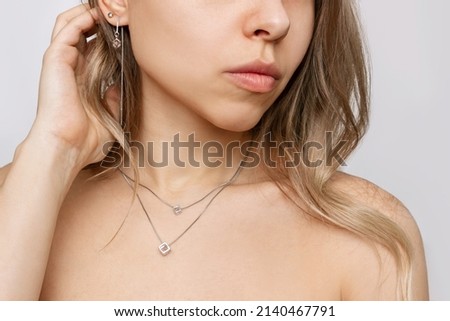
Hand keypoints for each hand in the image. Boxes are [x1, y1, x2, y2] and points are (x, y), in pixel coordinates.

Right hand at [31, 4, 116, 167]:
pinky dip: (82, 17)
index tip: (126, 31)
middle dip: (99, 20)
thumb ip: (115, 97)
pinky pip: (67, 28)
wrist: (69, 146)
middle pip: (82, 32)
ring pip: (71, 24)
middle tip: (118, 15)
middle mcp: (71, 68)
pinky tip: (98, 15)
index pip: (93, 48)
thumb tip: (124, 85)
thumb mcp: (110, 115)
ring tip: (107, 9)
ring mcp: (62, 62)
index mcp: (82, 80)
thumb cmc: (85, 139)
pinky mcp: (56, 59)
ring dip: (88, 13)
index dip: (108, 36)